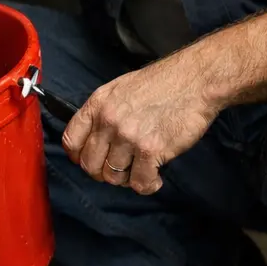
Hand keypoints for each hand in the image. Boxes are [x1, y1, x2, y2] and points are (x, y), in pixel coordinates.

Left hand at [62, 55, 220, 194]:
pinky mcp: (150, 150)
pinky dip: (148, 185)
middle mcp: (108, 121)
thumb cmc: (162, 84)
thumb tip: (95, 140)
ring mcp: (128, 136)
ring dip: (127, 178)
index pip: (71, 140)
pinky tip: (155, 177)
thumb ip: (103, 113)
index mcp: (98, 104)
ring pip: (113, 177)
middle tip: (120, 169)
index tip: (91, 161)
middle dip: (103, 172)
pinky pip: (139, 183)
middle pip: (89, 165)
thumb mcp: (121, 89)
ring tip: (141, 169)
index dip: (78, 156)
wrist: (195, 80)